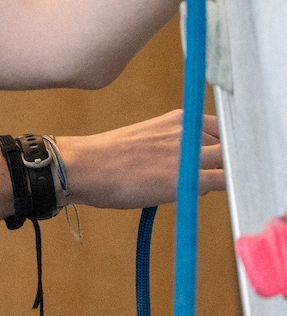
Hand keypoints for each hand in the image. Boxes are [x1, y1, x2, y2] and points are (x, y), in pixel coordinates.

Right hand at [60, 110, 222, 209]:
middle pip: (229, 146)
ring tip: (198, 189)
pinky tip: (206, 195)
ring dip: (224, 176)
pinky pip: (224, 181)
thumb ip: (173, 146)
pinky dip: (227, 187)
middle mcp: (189, 131)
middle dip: (225, 163)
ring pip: (230, 162)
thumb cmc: (107, 157)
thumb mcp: (146, 139)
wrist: (85, 166)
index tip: (220, 159)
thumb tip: (191, 168)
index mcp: (178, 120)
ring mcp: (191, 152)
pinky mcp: (189, 177)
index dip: (224, 145)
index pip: (222, 128)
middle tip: (208, 178)